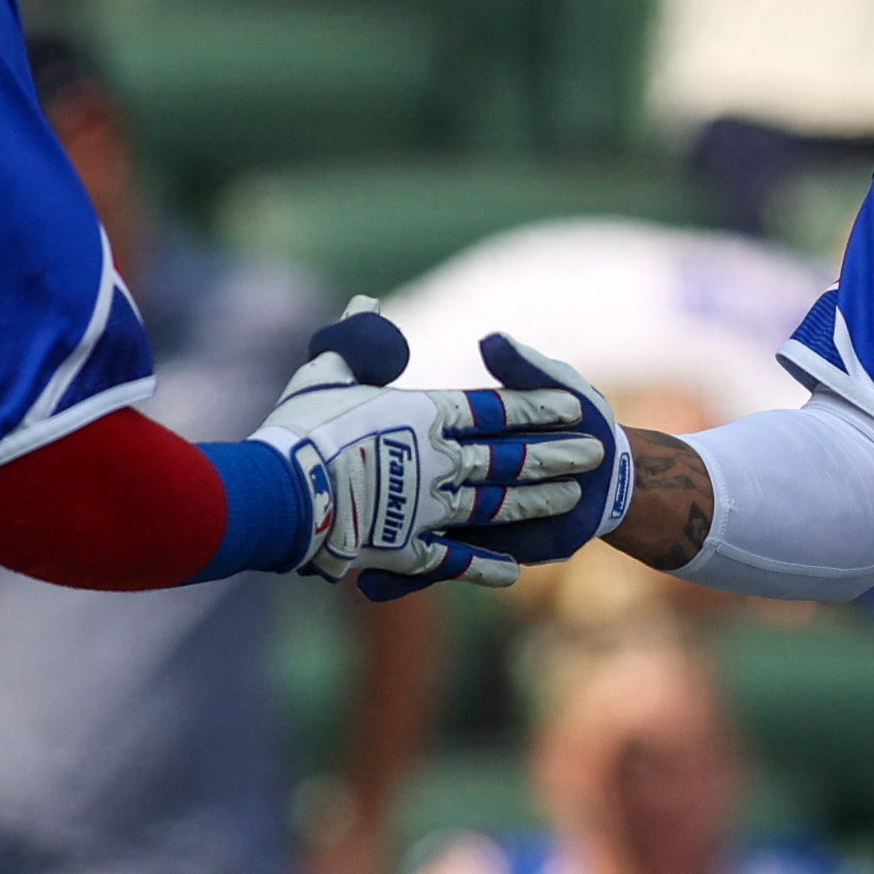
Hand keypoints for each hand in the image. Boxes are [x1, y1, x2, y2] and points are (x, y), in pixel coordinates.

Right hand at [255, 300, 601, 597]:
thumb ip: (355, 342)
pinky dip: (484, 566)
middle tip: (596, 453)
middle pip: (509, 456)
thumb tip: (367, 302)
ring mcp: (428, 508)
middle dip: (555, 453)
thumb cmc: (296, 428)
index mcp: (423, 416)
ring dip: (537, 499)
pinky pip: (455, 559)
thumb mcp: (324, 373)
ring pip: (498, 504)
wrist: (277, 495)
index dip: (534, 406)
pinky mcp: (407, 549)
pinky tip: (513, 571)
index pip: (493, 408)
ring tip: (572, 497)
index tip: (571, 405)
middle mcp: (439, 461)